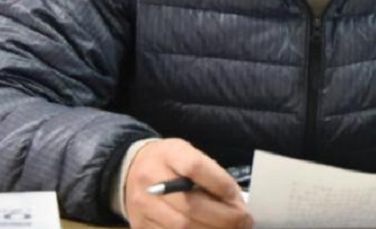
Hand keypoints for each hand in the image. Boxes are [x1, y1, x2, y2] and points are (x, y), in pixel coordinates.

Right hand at [124, 138, 252, 228]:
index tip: (236, 197)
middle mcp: (151, 180)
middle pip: (191, 205)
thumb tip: (236, 204)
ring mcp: (143, 206)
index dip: (220, 185)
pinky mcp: (140, 226)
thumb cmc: (170, 162)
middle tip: (244, 222)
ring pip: (182, 227)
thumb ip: (212, 174)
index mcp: (168, 154)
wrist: (131, 168)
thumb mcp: (189, 154)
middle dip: (224, 218)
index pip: (195, 168)